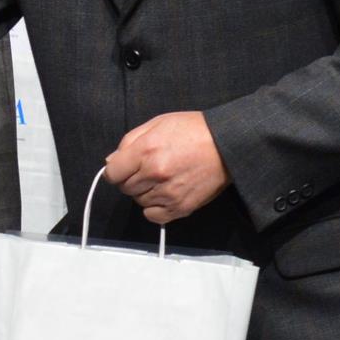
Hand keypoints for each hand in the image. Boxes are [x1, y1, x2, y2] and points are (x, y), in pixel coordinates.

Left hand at [102, 110, 228, 225]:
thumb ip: (129, 141)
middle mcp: (155, 174)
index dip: (116, 170)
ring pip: (139, 201)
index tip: (124, 168)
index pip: (112, 173)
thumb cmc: (194, 130)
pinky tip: (164, 195)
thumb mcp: (158, 123)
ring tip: (162, 179)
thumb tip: (111, 161)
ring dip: (145, 192)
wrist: (227, 144)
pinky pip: (153, 216)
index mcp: (146, 151)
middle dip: (132, 179)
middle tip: (149, 169)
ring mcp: (168, 193)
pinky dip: (154, 208)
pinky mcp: (181, 207)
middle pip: (125, 188)